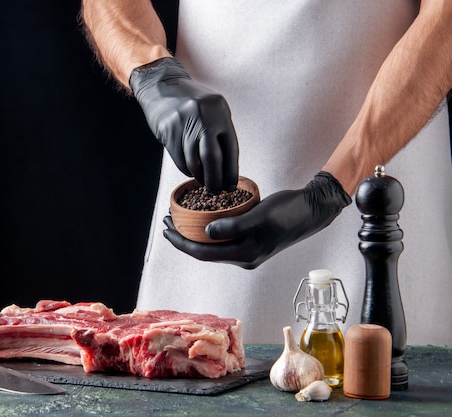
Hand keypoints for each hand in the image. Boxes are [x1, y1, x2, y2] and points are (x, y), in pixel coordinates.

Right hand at [129, 57, 238, 192]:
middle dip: (215, 179)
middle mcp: (203, 115)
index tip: (231, 186)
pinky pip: (179, 159)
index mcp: (219, 110)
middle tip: (216, 191)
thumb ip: (220, 133)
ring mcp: (183, 122)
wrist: (162, 85)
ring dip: (199, 176)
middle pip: (211, 157)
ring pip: (193, 162)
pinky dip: (187, 169)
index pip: (230, 148)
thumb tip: (228, 170)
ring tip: (203, 180)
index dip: (231, 171)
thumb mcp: (212, 110)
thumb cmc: (192, 102)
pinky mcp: (167, 130)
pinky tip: (190, 169)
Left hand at [163, 171, 352, 268]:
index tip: (166, 229)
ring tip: (179, 219)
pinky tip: (202, 218)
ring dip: (194, 235)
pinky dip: (209, 230)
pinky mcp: (251, 241)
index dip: (182, 243)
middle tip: (167, 221)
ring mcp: (248, 251)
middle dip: (184, 239)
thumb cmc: (288, 211)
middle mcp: (244, 258)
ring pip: (213, 246)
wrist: (312, 209)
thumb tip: (205, 232)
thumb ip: (232, 226)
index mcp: (245, 255)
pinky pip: (223, 239)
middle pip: (205, 252)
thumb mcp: (259, 216)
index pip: (203, 253)